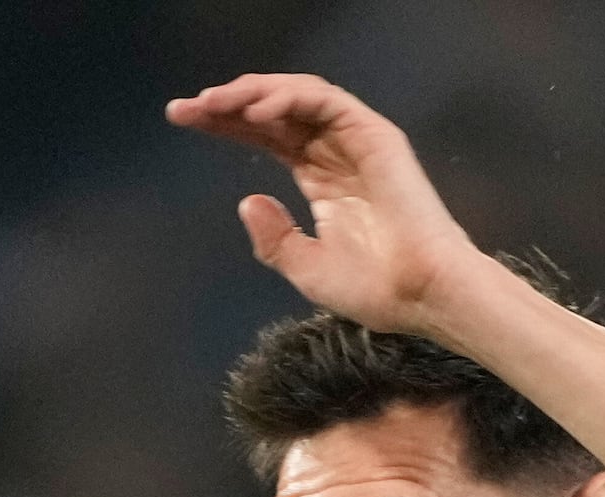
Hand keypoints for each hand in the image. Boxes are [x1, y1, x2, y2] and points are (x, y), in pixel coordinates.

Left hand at [168, 72, 480, 332]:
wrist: (423, 295)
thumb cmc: (376, 290)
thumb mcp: (307, 269)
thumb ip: (275, 238)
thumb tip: (246, 200)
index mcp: (320, 180)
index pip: (265, 137)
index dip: (223, 125)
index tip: (180, 119)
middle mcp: (334, 153)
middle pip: (273, 112)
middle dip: (226, 104)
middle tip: (185, 108)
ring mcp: (355, 140)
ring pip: (296, 97)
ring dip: (252, 94)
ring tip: (214, 103)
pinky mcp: (374, 135)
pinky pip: (324, 101)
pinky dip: (289, 98)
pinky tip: (257, 110)